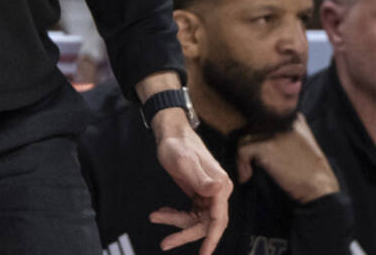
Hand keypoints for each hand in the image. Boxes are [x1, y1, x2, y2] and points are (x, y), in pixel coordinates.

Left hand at [149, 113, 232, 253]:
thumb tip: (218, 189)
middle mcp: (218, 191)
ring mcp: (209, 194)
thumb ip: (201, 178)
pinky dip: (175, 215)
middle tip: (165, 243)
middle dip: (186, 235)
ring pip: (196, 220)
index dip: (211, 239)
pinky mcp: (199, 194)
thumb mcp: (184, 161)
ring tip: (155, 216)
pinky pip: (190, 213)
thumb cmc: (177, 145)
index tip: (204, 254)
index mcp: (220, 185)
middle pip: (206, 224)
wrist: (170, 133)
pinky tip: (160, 213)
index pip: (218, 219)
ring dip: (176, 223)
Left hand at [236, 116, 339, 202]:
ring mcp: (275, 131)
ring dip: (243, 157)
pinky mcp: (268, 144)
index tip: (254, 155)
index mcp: (292, 117)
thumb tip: (252, 134)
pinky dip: (240, 164)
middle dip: (249, 147)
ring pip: (245, 137)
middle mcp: (283, 119)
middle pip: (252, 127)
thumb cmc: (308, 171)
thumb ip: (282, 134)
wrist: (319, 188)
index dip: (255, 138)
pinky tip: (247, 176)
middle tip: (250, 165)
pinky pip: (242, 149)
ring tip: (248, 172)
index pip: (263, 120)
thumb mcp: (301, 143)